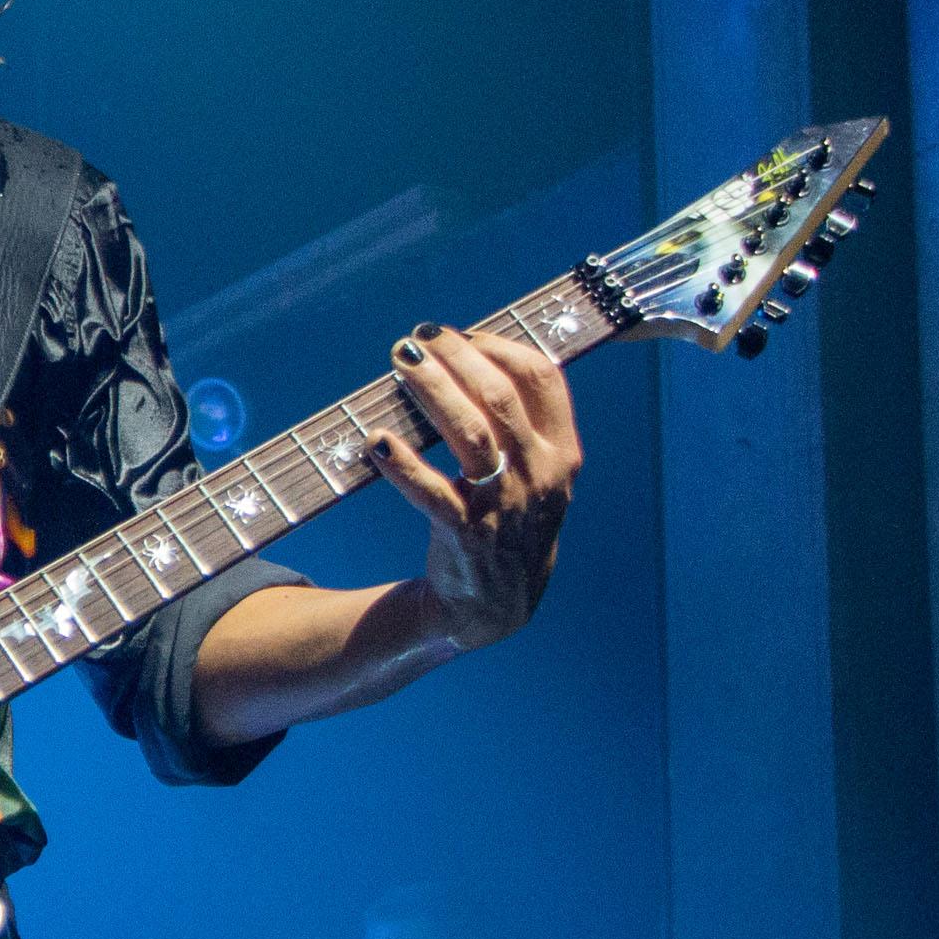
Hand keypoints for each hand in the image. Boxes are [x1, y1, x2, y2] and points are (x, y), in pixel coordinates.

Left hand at [376, 326, 577, 650]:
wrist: (495, 606)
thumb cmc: (508, 524)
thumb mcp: (536, 476)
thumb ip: (519, 425)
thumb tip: (465, 358)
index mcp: (562, 453)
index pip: (543, 379)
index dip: (500, 345)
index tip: (461, 332)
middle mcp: (539, 475)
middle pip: (500, 396)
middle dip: (456, 357)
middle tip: (417, 339)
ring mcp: (504, 506)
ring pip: (470, 433)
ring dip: (432, 391)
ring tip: (400, 362)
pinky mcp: (465, 535)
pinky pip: (430, 492)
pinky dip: (402, 464)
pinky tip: (376, 440)